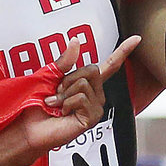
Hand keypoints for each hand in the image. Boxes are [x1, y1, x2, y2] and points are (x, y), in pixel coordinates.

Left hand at [11, 37, 136, 153]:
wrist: (28, 127)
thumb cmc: (35, 104)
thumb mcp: (49, 76)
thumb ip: (64, 61)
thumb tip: (76, 40)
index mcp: (87, 84)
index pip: (109, 66)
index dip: (123, 52)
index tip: (137, 39)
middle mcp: (95, 95)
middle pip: (92, 69)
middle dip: (68, 78)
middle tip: (56, 93)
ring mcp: (95, 107)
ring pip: (85, 84)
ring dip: (64, 92)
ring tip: (57, 105)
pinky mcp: (92, 118)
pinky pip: (81, 98)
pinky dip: (66, 102)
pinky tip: (62, 113)